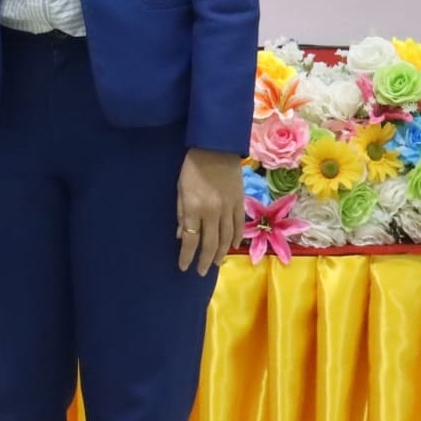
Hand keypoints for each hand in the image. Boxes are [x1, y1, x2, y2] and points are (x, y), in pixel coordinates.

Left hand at [175, 147, 243, 274]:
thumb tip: (181, 235)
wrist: (216, 148)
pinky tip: (232, 246)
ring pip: (226, 238)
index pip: (191, 240)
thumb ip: (181, 213)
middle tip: (201, 272)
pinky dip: (236, 238)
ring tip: (215, 263)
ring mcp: (228, 208)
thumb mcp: (180, 189)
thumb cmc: (192, 167)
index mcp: (194, 208)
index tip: (183, 267)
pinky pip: (239, 225)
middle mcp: (212, 212)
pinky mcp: (240, 203)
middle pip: (210, 243)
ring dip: (220, 253)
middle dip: (204, 260)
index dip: (187, 256)